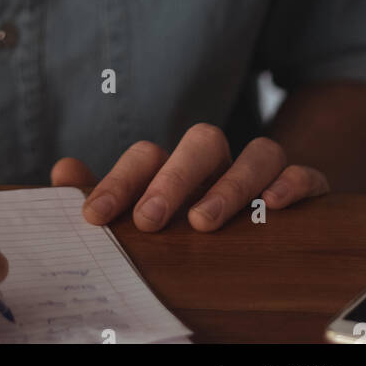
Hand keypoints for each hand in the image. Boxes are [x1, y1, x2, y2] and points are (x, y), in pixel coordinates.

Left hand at [51, 123, 329, 231]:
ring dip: (230, 184)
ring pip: (256, 153)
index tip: (94, 216)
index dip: (118, 182)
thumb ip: (106, 195)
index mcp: (176, 166)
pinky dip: (292, 182)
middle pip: (201, 142)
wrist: (264, 224)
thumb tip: (62, 173)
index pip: (146, 156)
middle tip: (150, 220)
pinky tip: (274, 206)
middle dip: (174, 178)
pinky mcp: (302, 187)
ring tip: (204, 222)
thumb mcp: (145, 215)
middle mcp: (218, 162)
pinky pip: (303, 171)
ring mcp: (260, 172)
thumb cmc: (189, 221)